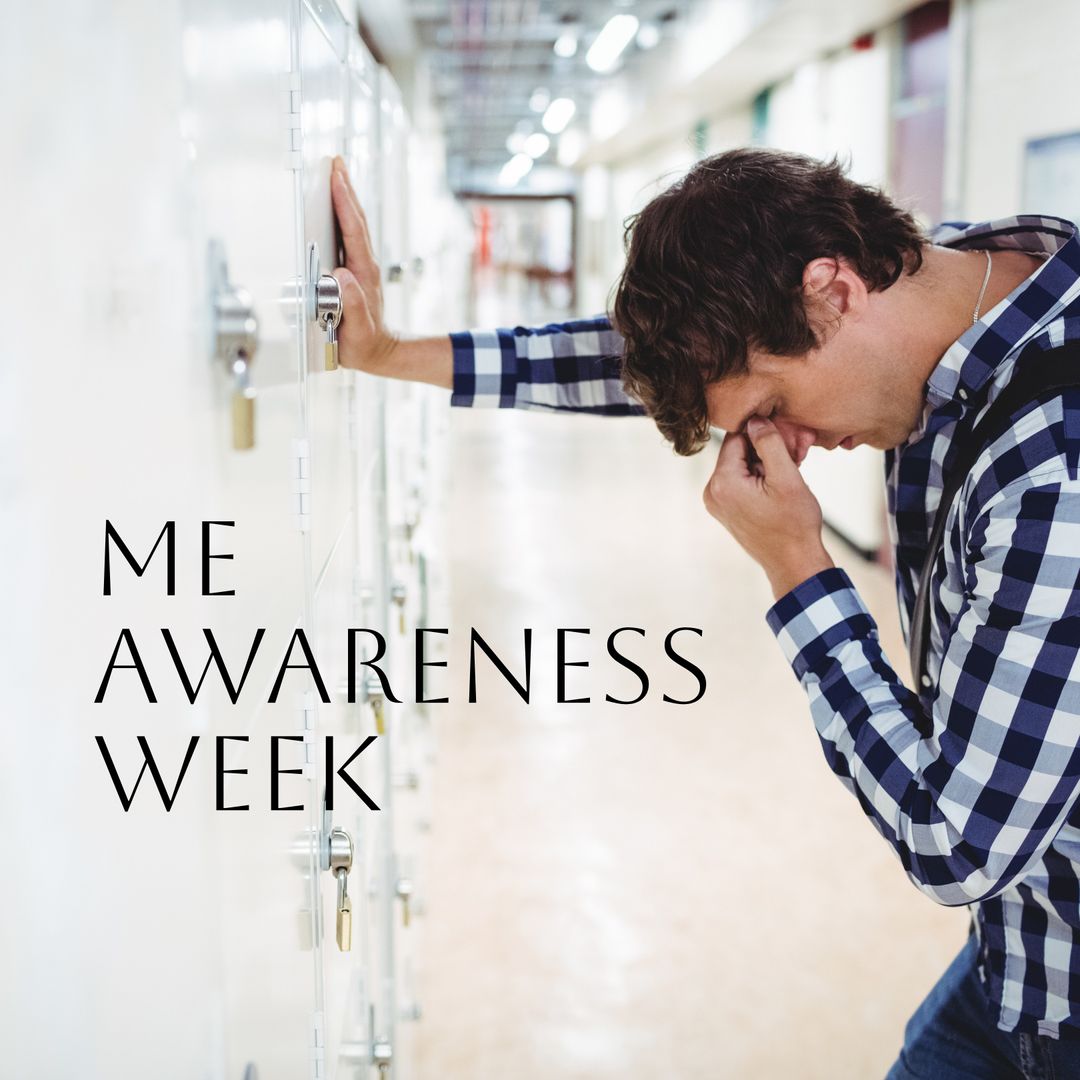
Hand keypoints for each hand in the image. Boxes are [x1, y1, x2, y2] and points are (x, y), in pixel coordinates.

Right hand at [330, 156, 398, 372]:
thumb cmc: (364, 344)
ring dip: (344, 196)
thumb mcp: (357, 330)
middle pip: (355, 219)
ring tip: (336, 171)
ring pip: (353, 223)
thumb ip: (351, 304)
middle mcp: (364, 264)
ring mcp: (361, 265)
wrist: (379, 352)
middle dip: (345, 188)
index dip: (344, 204)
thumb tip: (341, 275)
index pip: (353, 232)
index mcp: (363, 273)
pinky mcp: (355, 268)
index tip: (336, 179)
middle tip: (335, 161)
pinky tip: (335, 203)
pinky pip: (349, 234)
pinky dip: (343, 213)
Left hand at [702, 416, 833, 598]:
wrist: (794, 563)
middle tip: (800, 447)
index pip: (738, 438)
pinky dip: (764, 474)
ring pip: (744, 465)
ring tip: (797, 461)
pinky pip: (744, 480)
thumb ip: (770, 444)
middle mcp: (713, 492)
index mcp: (722, 483)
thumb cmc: (794, 525)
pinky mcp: (728, 509)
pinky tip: (786, 475)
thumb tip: (756, 420)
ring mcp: (719, 502)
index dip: (765, 431)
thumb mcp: (786, 478)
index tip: (789, 433)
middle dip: (770, 446)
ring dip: (770, 460)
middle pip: (740, 451)